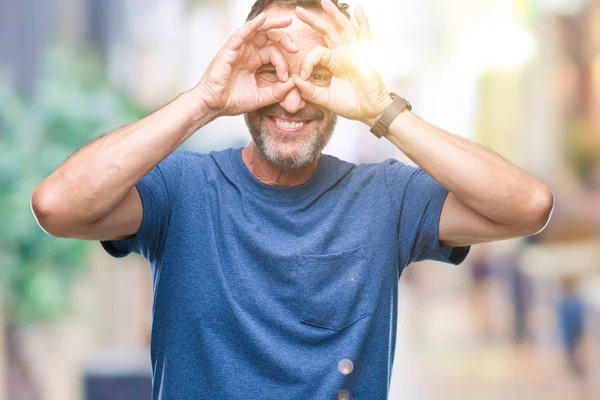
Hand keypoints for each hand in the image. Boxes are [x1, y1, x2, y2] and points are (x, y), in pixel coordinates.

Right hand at [193, 13, 296, 116]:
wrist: (214, 106)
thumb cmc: (233, 101)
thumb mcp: (262, 97)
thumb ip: (278, 92)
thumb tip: (294, 83)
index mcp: (255, 62)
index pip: (274, 53)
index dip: (283, 64)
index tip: (286, 79)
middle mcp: (248, 53)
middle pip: (269, 38)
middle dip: (284, 39)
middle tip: (295, 48)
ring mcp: (239, 50)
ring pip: (258, 31)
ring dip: (273, 25)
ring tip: (287, 21)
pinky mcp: (229, 50)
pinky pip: (242, 34)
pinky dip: (252, 25)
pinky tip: (263, 18)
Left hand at [292, 1, 391, 124]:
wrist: (368, 111)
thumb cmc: (349, 104)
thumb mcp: (324, 98)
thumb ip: (309, 91)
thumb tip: (295, 80)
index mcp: (332, 62)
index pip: (316, 52)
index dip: (306, 62)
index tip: (302, 76)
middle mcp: (342, 53)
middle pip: (327, 31)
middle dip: (313, 21)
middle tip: (298, 11)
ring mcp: (354, 51)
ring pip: (343, 27)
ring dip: (334, 14)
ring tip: (324, 1)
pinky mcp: (365, 54)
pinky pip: (365, 34)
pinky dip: (362, 22)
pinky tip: (357, 9)